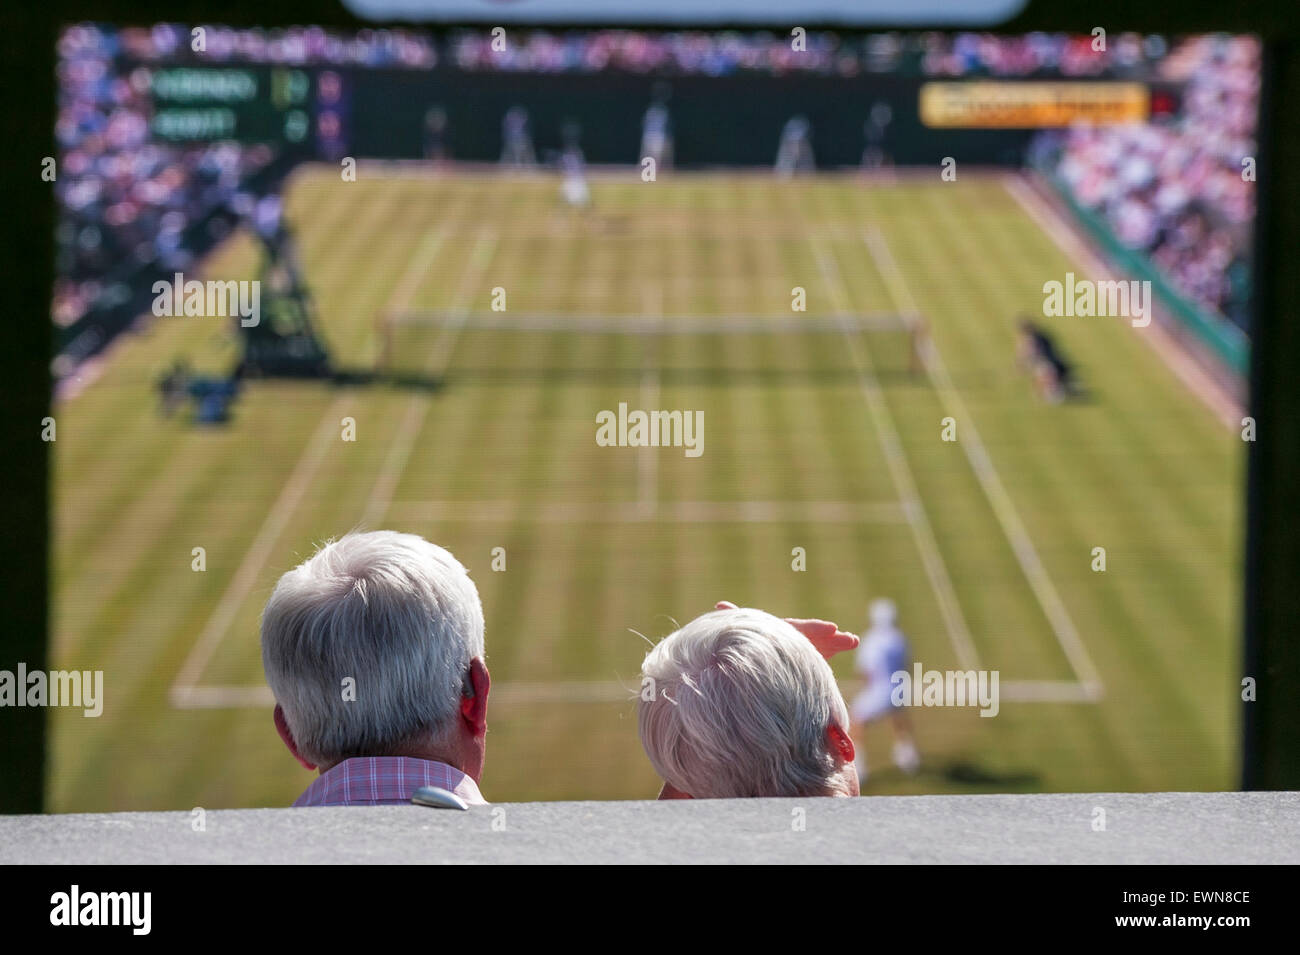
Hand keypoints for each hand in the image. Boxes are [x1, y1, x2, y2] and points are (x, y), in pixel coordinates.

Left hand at [714, 601, 858, 658]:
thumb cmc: (750, 641)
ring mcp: (806, 644)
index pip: (799, 628)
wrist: (755, 659)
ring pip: (824, 642)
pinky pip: (827, 652)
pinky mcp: (812, 656)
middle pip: (814, 634)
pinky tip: (854, 643)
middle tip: (842, 634)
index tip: (831, 628)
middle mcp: (796, 635)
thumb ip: (736, 618)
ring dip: (839, 640)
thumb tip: (720, 604)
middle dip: (827, 634)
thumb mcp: (745, 630)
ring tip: (852, 640)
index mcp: (782, 629)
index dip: (815, 629)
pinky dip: (839, 646)